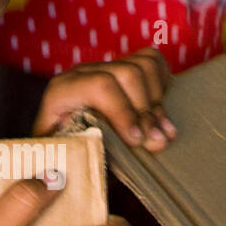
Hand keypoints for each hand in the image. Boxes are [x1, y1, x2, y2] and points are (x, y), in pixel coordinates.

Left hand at [32, 46, 176, 151]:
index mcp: (62, 92)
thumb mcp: (63, 161)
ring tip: (163, 133)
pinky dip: (163, 86)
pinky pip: (153, 61)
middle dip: (145, 111)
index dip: (123, 112)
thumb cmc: (67, 155)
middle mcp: (83, 73)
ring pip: (144, 65)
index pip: (99, 86)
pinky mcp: (122, 65)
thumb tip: (107, 164)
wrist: (67, 143)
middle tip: (156, 142)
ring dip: (157, 103)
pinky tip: (160, 113)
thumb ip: (80, 158)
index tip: (136, 140)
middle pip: (128, 73)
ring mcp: (105, 66)